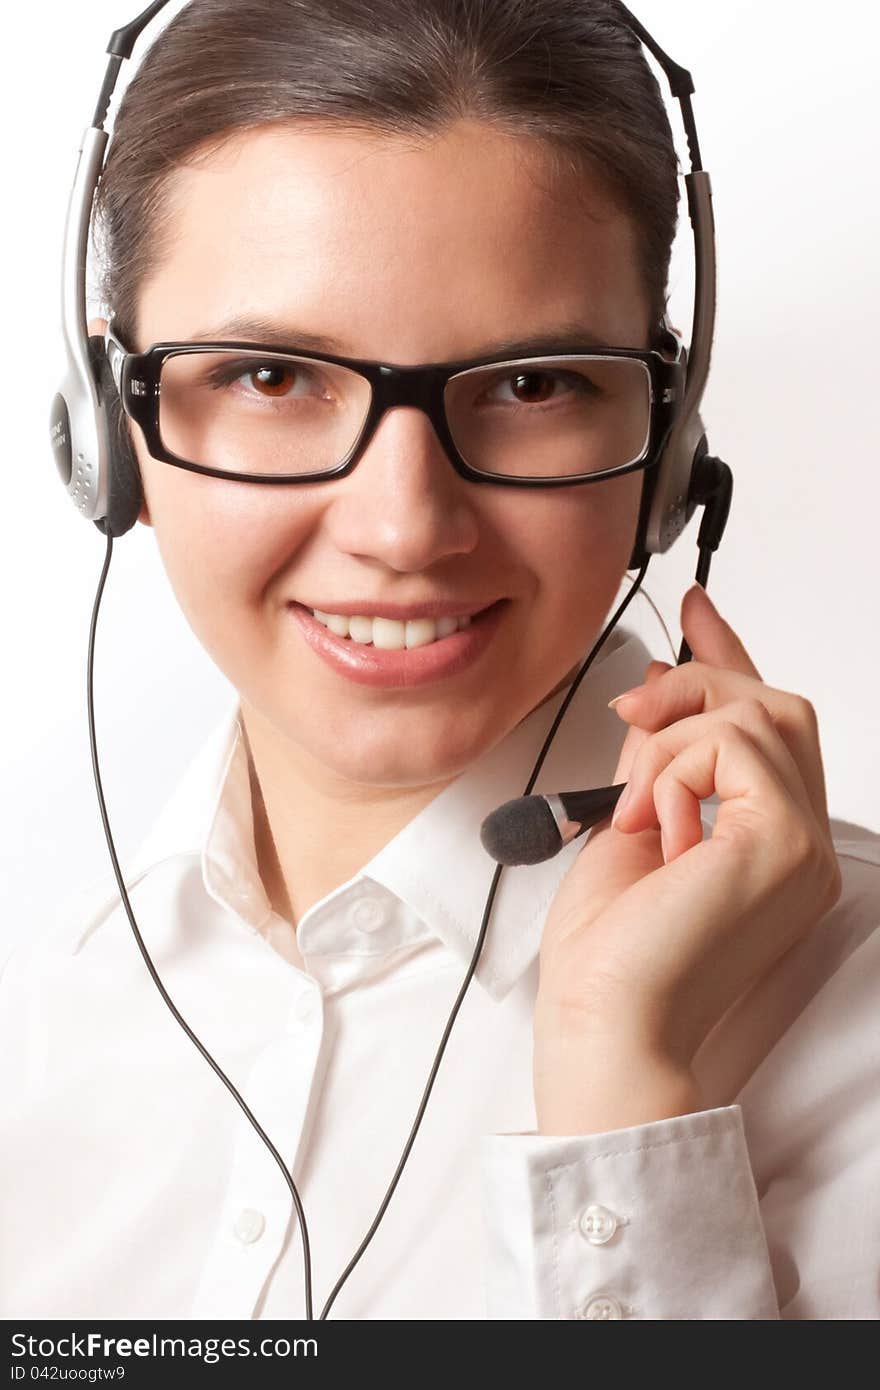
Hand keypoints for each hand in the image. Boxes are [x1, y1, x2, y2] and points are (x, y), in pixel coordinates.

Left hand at [533, 582, 842, 1135]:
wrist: (604, 1025)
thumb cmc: (611, 957)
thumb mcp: (628, 826)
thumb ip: (657, 762)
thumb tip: (655, 691)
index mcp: (769, 847)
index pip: (767, 732)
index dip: (733, 661)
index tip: (697, 612)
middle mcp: (801, 847)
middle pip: (777, 708)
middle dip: (697, 684)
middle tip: (630, 710)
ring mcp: (802, 848)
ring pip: (757, 715)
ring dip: (670, 739)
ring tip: (628, 805)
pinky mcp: (783, 844)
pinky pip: (733, 747)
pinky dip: (673, 770)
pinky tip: (648, 825)